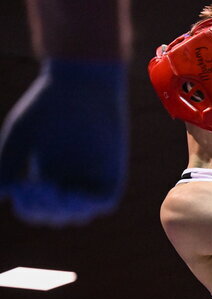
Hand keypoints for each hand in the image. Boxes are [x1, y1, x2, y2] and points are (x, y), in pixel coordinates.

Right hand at [0, 59, 127, 225]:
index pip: (38, 207)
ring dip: (64, 212)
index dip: (28, 208)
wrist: (82, 83)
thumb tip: (1, 196)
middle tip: (36, 189)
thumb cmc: (48, 104)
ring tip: (54, 192)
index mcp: (47, 172)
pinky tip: (73, 194)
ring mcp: (93, 177)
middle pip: (58, 215)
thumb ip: (7, 164)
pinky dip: (88, 205)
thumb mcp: (20, 135)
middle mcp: (71, 178)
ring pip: (80, 213)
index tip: (20, 190)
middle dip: (44, 211)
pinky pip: (105, 201)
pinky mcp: (114, 172)